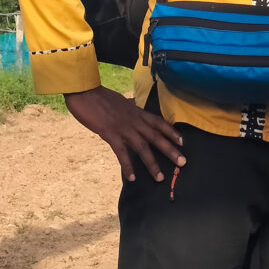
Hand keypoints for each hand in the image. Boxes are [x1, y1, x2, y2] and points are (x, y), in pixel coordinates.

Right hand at [64, 85, 183, 182]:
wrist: (85, 91)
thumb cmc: (100, 96)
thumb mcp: (120, 101)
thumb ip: (129, 105)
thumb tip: (133, 103)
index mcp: (137, 112)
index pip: (159, 122)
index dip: (171, 132)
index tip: (182, 142)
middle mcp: (134, 120)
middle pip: (156, 136)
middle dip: (170, 150)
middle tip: (182, 162)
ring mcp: (123, 128)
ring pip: (142, 147)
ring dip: (152, 163)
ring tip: (160, 177)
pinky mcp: (110, 134)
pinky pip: (121, 152)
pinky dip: (127, 165)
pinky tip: (132, 177)